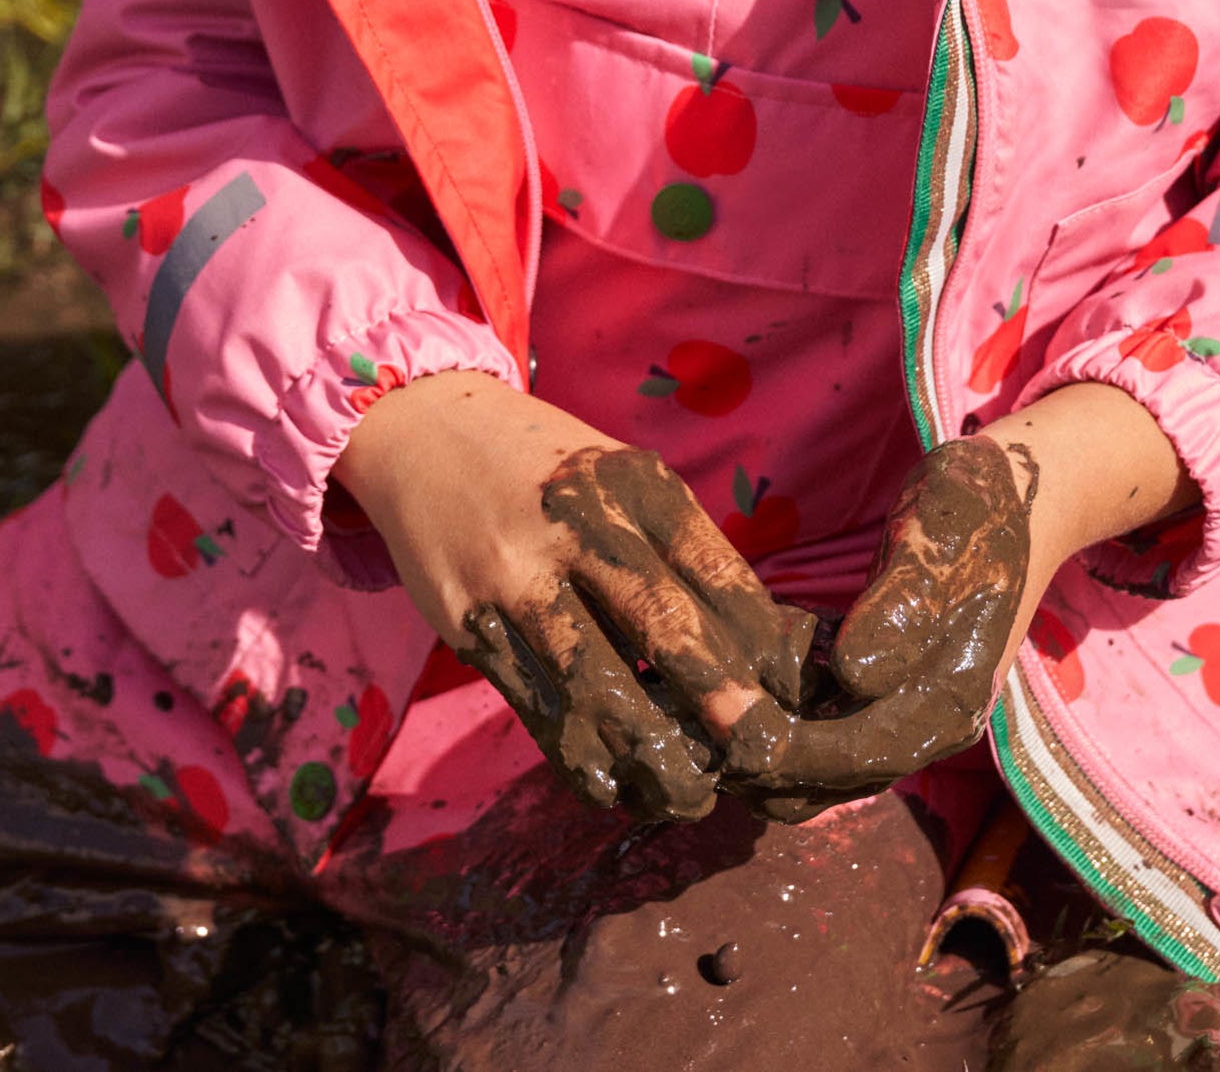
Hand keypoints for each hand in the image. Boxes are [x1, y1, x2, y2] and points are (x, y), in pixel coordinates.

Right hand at [334, 371, 814, 822]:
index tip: (792, 700)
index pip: (717, 573)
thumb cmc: (552, 469)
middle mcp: (580, 524)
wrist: (427, 429)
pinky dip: (582, 756)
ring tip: (692, 792)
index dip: (763, 647)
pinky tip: (616, 783)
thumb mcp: (621, 478)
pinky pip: (537, 706)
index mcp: (635, 483)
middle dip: (724, 703)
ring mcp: (519, 576)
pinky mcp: (471, 623)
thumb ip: (676, 551)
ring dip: (653, 750)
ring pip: (598, 682)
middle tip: (762, 755)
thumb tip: (754, 653)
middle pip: (665, 626)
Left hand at [720, 384, 1190, 817]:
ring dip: (757, 743)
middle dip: (755, 758)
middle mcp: (924, 728)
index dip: (779, 748)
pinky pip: (816, 731)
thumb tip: (853, 675)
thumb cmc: (975, 508)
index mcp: (945, 704)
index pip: (849, 759)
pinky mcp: (883, 694)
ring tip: (698, 691)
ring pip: (812, 769)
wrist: (1017, 499)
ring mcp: (902, 715)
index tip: (718, 719)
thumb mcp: (941, 535)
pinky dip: (773, 716)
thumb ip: (902, 603)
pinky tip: (735, 668)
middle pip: (823, 784)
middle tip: (687, 709)